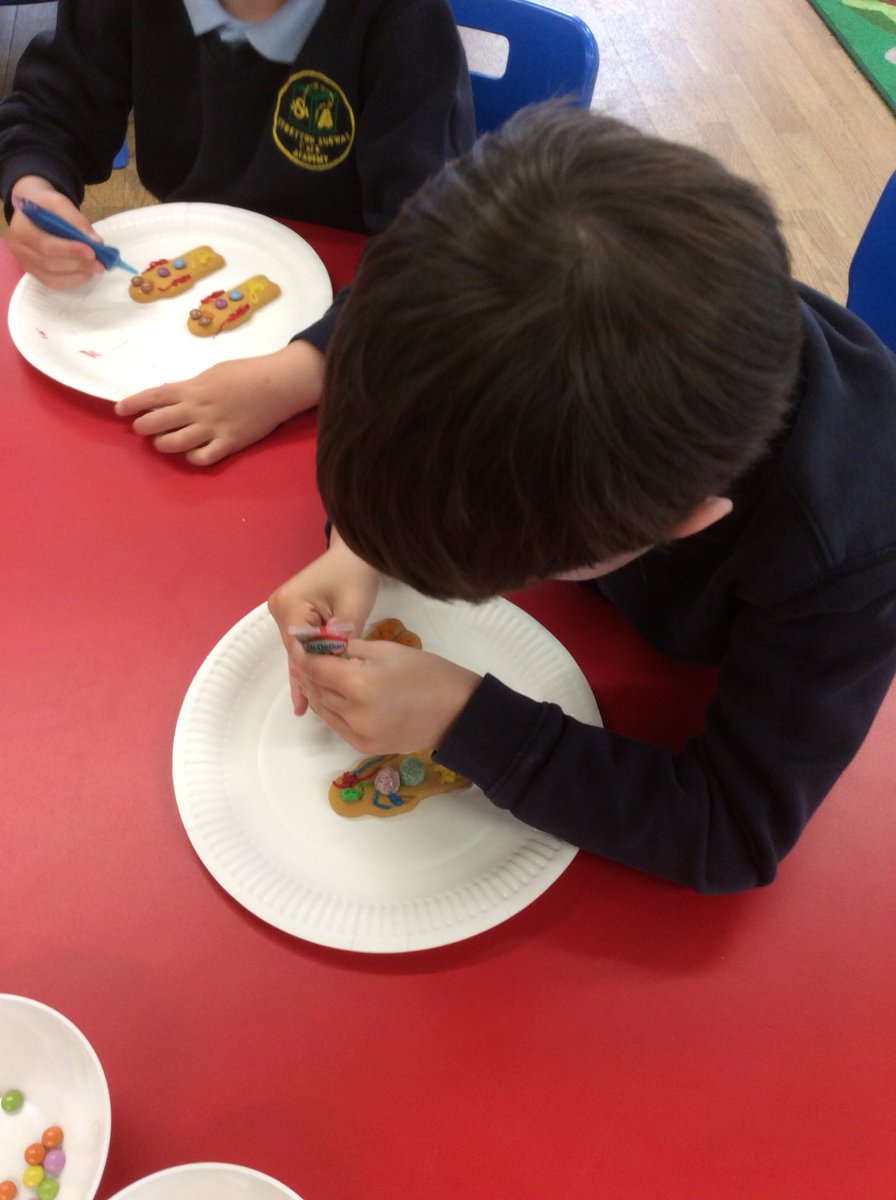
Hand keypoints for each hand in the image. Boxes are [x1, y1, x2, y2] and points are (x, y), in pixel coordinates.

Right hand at [7, 177, 104, 288]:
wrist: (35, 208)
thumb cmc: (46, 205)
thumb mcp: (60, 202)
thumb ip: (77, 220)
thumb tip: (96, 242)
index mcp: (20, 229)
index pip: (45, 245)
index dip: (69, 250)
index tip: (92, 251)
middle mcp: (18, 249)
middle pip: (49, 263)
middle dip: (77, 264)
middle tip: (99, 263)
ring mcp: (25, 263)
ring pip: (51, 277)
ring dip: (77, 275)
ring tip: (96, 268)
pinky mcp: (34, 272)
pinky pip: (53, 283)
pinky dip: (72, 280)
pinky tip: (86, 274)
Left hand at [114, 339, 324, 464]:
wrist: (277, 385)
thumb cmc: (246, 373)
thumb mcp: (212, 373)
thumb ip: (191, 387)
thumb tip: (173, 397)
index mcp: (192, 388)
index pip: (153, 396)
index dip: (133, 404)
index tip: (119, 409)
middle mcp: (197, 409)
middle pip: (157, 422)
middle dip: (143, 426)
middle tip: (142, 428)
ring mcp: (212, 428)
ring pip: (175, 443)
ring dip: (162, 444)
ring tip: (162, 442)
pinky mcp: (229, 443)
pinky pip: (203, 458)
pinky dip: (192, 458)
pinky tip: (192, 453)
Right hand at [268, 530, 380, 712]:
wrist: (355, 553)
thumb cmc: (357, 574)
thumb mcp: (353, 607)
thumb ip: (341, 637)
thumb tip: (335, 665)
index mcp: (290, 604)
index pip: (300, 648)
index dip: (312, 672)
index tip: (324, 696)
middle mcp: (280, 608)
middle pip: (295, 651)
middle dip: (307, 677)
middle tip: (311, 712)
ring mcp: (284, 610)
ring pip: (297, 649)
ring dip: (307, 672)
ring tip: (305, 708)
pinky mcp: (293, 614)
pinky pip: (301, 642)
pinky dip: (308, 660)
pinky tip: (304, 689)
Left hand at [295, 637, 480, 753]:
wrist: (458, 713)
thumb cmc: (427, 673)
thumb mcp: (387, 650)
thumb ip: (350, 649)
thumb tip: (322, 645)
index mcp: (358, 684)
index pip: (315, 667)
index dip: (303, 654)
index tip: (299, 642)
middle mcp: (352, 713)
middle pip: (317, 688)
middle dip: (310, 671)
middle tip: (308, 655)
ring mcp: (357, 734)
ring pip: (323, 708)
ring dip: (319, 690)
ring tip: (320, 674)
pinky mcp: (364, 747)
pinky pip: (337, 724)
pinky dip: (332, 709)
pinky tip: (337, 695)